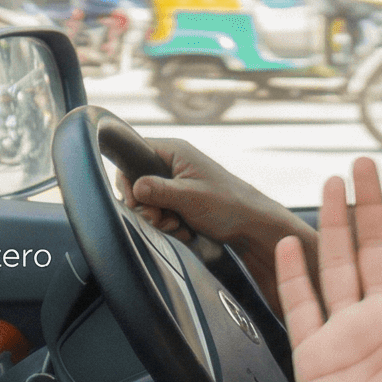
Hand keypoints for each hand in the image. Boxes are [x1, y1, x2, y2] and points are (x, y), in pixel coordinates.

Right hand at [117, 136, 314, 313]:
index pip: (134, 152)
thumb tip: (134, 187)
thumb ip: (158, 190)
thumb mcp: (189, 197)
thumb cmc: (228, 205)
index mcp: (175, 151)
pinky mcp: (182, 198)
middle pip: (139, 181)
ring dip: (158, 218)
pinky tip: (184, 230)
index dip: (128, 178)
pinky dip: (169, 223)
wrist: (253, 225)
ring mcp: (178, 181)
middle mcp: (174, 162)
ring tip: (177, 225)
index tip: (135, 201)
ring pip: (149, 200)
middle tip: (160, 219)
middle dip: (146, 206)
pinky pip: (162, 210)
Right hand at [277, 158, 381, 381]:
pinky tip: (291, 242)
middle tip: (365, 164)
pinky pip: (301, 305)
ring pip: (338, 265)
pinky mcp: (314, 355)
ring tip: (334, 184)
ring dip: (336, 225)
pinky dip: (294, 274)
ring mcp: (347, 334)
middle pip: (376, 249)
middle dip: (372, 205)